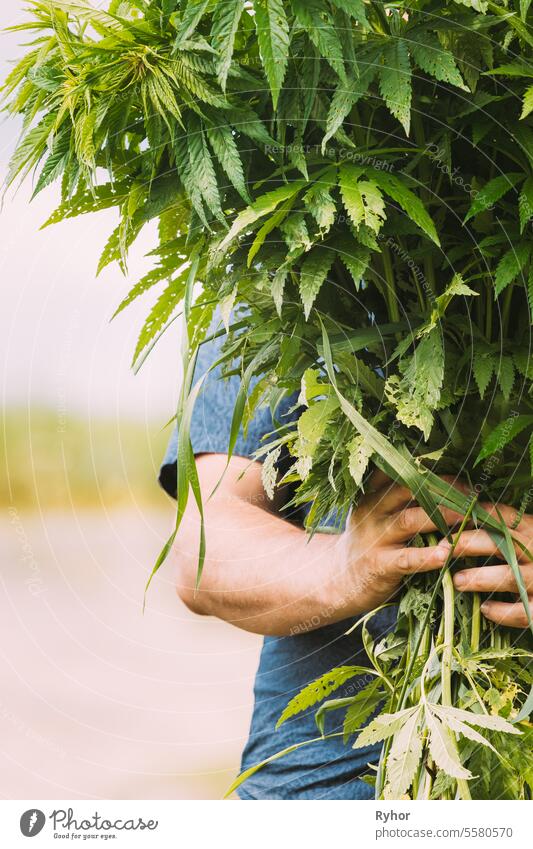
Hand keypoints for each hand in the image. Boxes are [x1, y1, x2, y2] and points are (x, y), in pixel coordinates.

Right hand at [336, 473, 465, 614]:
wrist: (338, 579)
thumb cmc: (371, 543)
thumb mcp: (377, 513)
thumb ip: (400, 497)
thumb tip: (448, 484)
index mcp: (374, 493)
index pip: (403, 471)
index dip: (435, 471)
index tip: (462, 475)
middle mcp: (373, 509)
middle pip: (409, 489)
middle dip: (444, 489)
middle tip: (472, 494)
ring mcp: (375, 537)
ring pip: (410, 520)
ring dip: (442, 517)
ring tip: (469, 517)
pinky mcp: (379, 565)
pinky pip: (405, 558)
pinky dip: (426, 556)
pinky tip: (445, 554)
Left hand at [452, 505, 532, 628]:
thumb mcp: (528, 536)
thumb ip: (506, 531)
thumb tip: (466, 514)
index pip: (502, 515)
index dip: (472, 514)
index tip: (444, 516)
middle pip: (502, 542)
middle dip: (468, 543)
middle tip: (442, 548)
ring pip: (511, 578)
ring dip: (481, 578)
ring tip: (457, 582)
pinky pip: (524, 613)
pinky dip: (503, 612)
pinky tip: (485, 609)